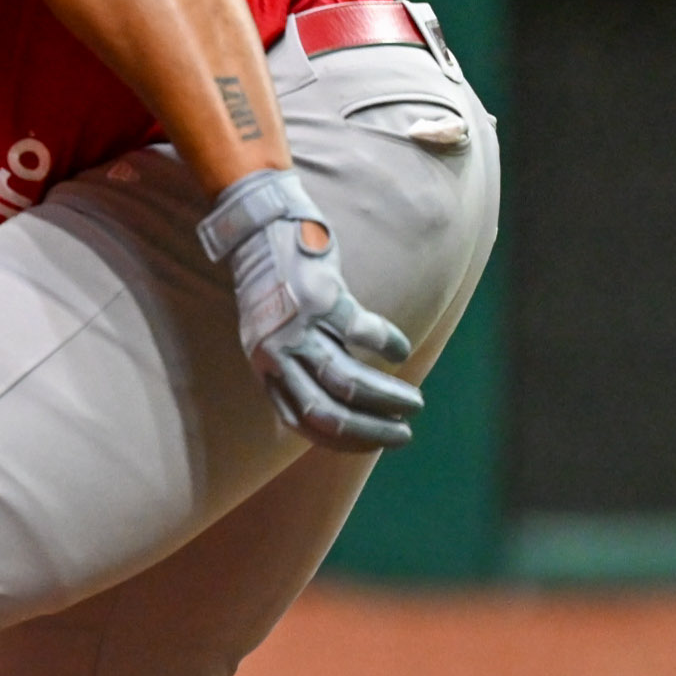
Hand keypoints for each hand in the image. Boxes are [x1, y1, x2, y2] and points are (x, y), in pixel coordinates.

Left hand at [198, 167, 420, 449]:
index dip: (342, 440)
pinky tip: (400, 349)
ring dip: (385, 398)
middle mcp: (276, 355)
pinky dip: (387, 345)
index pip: (301, 423)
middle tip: (403, 435)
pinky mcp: (321, 299)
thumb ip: (295, 368)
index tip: (374, 443)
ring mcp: (298, 329)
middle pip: (325, 412)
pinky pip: (361, 332)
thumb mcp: (273, 336)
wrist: (262, 232)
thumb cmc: (277, 289)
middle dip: (368, 431)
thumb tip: (335, 405)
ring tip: (413, 404)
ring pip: (346, 380)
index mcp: (265, 369)